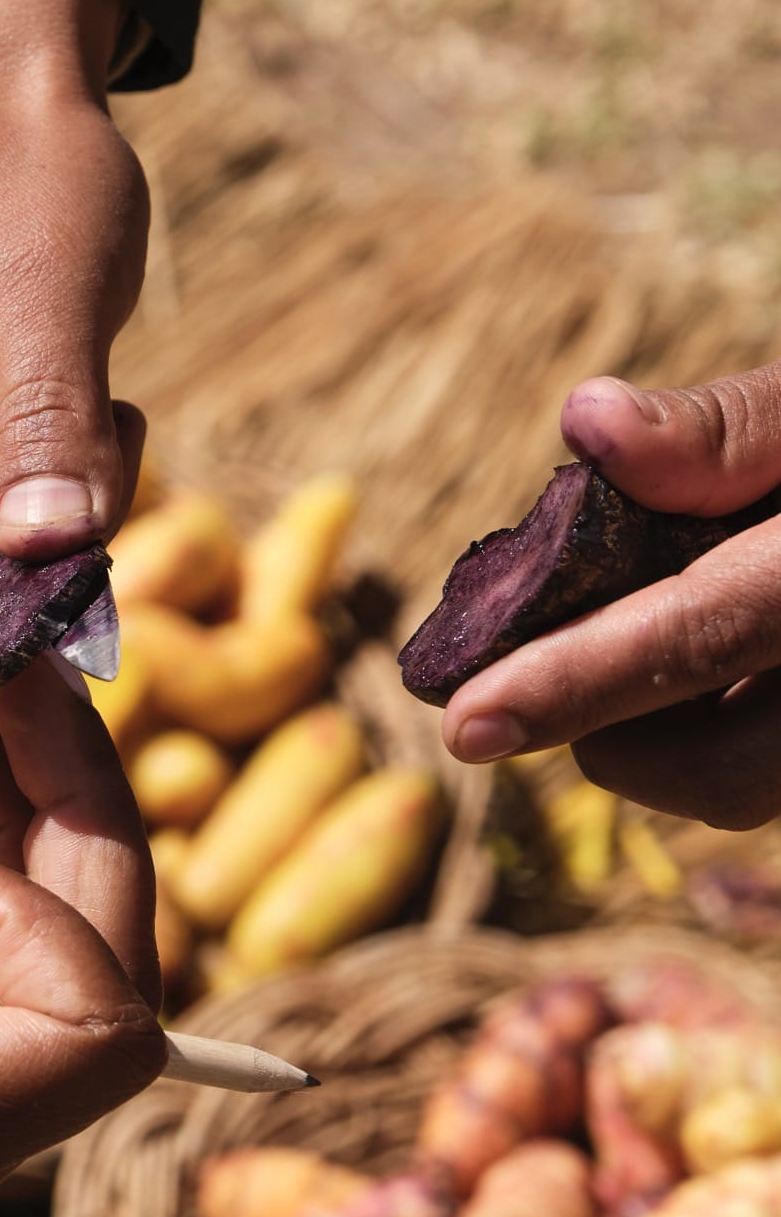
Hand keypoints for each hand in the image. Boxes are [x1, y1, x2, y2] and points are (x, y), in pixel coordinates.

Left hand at [442, 367, 780, 826]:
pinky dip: (700, 740)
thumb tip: (588, 425)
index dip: (577, 684)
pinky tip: (700, 672)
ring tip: (638, 636)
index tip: (465, 726)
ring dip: (652, 737)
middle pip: (713, 765)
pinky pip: (755, 783)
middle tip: (544, 654)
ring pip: (731, 792)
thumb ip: (724, 428)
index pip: (702, 634)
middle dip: (606, 727)